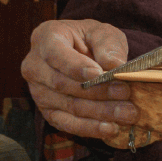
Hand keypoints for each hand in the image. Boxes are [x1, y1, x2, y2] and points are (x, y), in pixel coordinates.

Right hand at [22, 19, 139, 139]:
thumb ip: (108, 45)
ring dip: (99, 112)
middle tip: (125, 93)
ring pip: (69, 106)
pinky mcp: (48, 112)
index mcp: (45, 38)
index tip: (99, 73)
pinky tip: (110, 129)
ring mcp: (38, 92)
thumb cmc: (89, 40)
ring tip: (127, 113)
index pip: (55, 54)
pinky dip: (90, 128)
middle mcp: (35, 66)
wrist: (80, 54)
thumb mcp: (101, 32)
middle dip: (97, 91)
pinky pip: (67, 124)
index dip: (75, 66)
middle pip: (63, 84)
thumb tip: (115, 65)